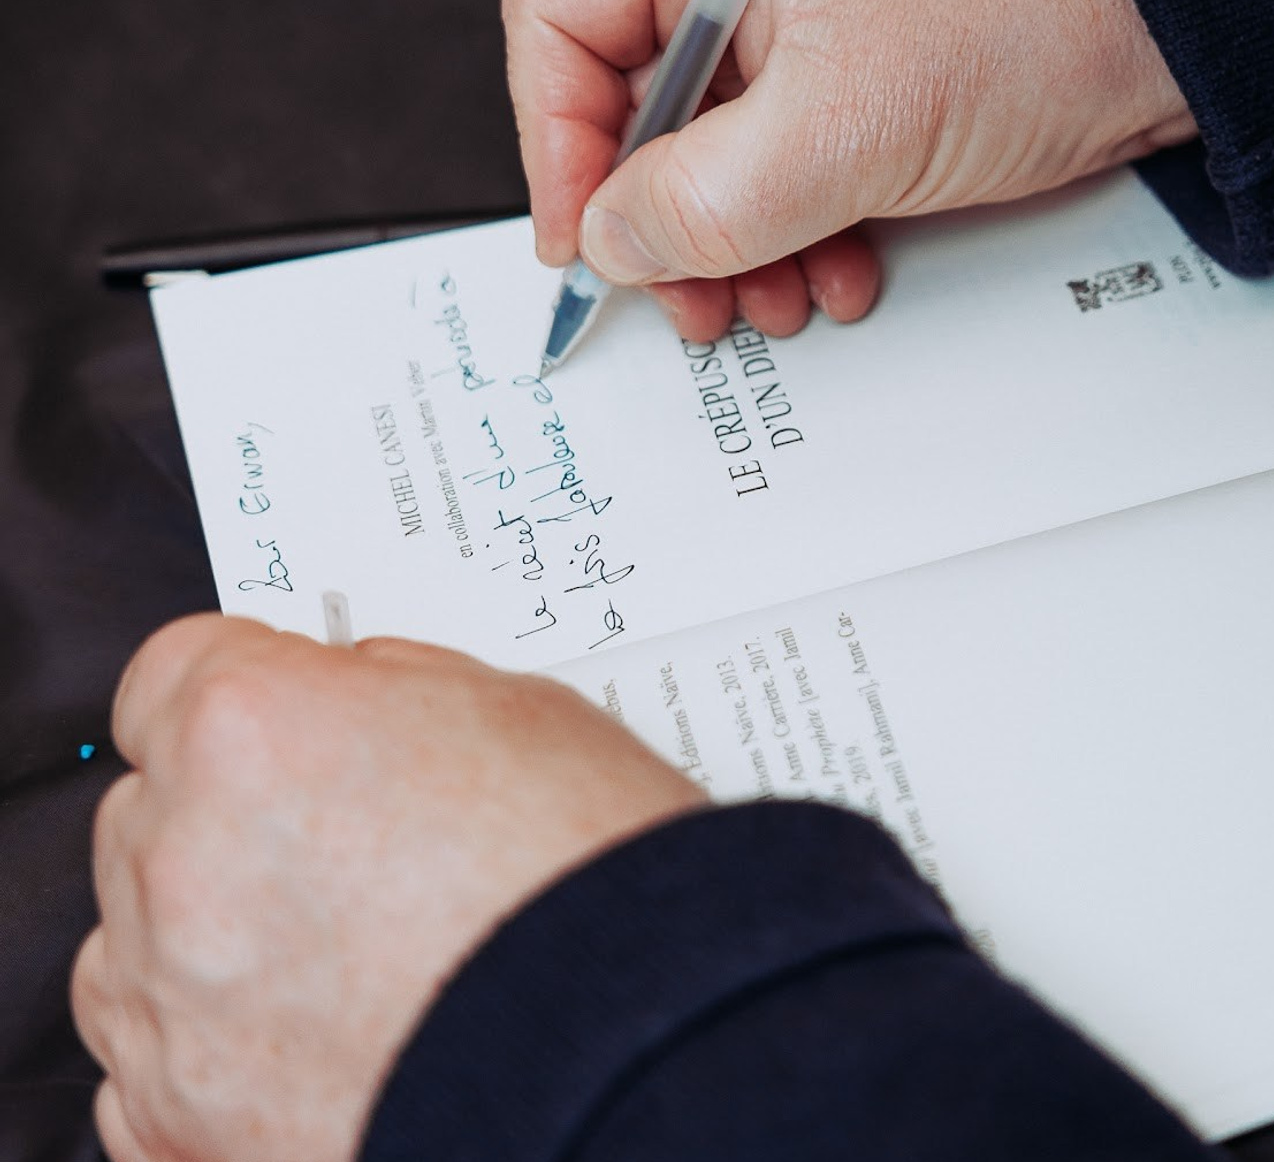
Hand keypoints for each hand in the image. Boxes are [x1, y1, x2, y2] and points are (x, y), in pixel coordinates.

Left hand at [72, 616, 705, 1161]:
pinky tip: (301, 1029)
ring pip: (123, 935)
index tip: (288, 702)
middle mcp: (184, 858)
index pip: (173, 669)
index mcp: (253, 726)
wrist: (637, 1057)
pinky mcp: (182, 1125)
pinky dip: (201, 1045)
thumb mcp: (517, 709)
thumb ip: (397, 690)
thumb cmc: (593, 879)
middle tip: (345, 827)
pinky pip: (140, 1066)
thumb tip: (353, 697)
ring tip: (329, 942)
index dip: (245, 679)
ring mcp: (171, 1003)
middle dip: (229, 802)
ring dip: (201, 923)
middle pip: (150, 801)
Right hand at [503, 0, 1193, 341]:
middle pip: (631, 94)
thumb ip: (703, 200)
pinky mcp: (853, 71)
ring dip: (729, 240)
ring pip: (707, 145)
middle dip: (657, 214)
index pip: (561, 15)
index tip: (586, 235)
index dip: (552, 136)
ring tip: (768, 303)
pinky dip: (792, 229)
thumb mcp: (841, 131)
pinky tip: (834, 274)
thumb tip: (613, 242)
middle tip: (681, 295)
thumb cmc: (1028, 20)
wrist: (1168, 35)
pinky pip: (779, 160)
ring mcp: (801, 15)